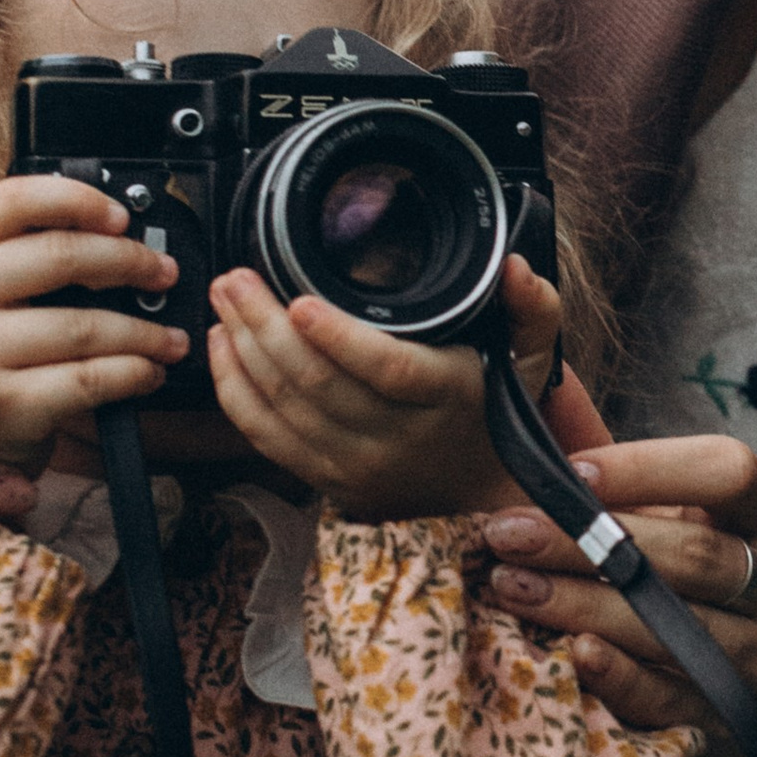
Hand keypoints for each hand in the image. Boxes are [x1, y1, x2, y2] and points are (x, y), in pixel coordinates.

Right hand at [0, 178, 190, 462]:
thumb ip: (17, 259)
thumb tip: (117, 235)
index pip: (11, 202)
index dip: (76, 199)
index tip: (121, 216)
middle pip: (61, 255)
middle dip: (130, 262)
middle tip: (162, 274)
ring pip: (86, 324)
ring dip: (146, 331)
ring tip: (169, 338)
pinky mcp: (4, 407)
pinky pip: (92, 378)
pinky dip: (134, 372)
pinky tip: (147, 372)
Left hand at [206, 255, 574, 515]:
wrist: (480, 490)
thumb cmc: (497, 409)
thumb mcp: (531, 355)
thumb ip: (534, 305)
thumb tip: (513, 267)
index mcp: (446, 397)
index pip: (387, 370)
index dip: (339, 338)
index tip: (299, 301)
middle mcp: (398, 437)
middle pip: (317, 385)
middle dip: (264, 327)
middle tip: (237, 279)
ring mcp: (356, 464)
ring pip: (284, 409)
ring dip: (243, 350)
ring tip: (225, 299)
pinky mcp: (325, 479)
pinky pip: (265, 438)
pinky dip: (234, 392)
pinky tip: (223, 348)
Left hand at [474, 432, 756, 756]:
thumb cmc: (690, 580)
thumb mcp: (673, 516)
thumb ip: (617, 468)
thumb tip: (543, 386)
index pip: (729, 470)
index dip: (651, 467)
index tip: (571, 473)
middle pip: (695, 553)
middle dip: (591, 541)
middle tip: (506, 533)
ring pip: (681, 625)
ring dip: (586, 604)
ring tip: (511, 586)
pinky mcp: (734, 714)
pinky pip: (672, 696)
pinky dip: (620, 676)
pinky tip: (571, 654)